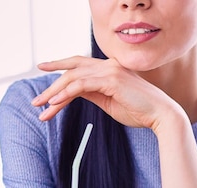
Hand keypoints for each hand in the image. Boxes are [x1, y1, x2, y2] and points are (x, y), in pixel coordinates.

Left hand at [31, 56, 185, 131]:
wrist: (160, 116)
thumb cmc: (138, 111)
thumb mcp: (109, 102)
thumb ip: (93, 94)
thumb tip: (73, 93)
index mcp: (109, 68)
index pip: (79, 64)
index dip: (60, 64)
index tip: (43, 67)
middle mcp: (108, 65)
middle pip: (72, 70)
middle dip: (51, 85)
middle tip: (36, 102)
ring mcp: (110, 71)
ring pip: (73, 78)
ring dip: (54, 94)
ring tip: (41, 107)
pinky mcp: (112, 81)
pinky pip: (82, 85)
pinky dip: (66, 94)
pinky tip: (55, 103)